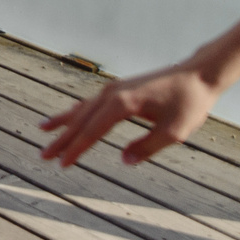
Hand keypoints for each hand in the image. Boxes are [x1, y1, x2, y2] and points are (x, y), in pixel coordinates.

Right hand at [39, 62, 222, 167]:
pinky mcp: (118, 88)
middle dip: (61, 139)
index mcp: (122, 104)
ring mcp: (113, 89)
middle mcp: (111, 94)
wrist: (197, 74)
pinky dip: (76, 111)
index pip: (92, 131)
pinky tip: (69, 115)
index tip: (62, 164)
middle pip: (80, 120)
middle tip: (43, 155)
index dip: (76, 149)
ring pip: (81, 108)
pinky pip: (90, 102)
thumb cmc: (189, 103)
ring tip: (42, 130)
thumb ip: (147, 147)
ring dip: (63, 122)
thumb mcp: (174, 132)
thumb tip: (123, 160)